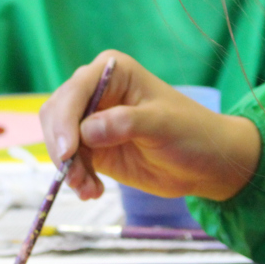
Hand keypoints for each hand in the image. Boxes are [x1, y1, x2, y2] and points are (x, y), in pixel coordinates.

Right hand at [40, 50, 261, 201]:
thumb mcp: (162, 125)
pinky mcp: (95, 148)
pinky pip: (72, 162)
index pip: (75, 90)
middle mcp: (96, 92)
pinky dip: (77, 178)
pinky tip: (93, 192)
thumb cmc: (191, 133)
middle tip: (76, 177)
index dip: (65, 120)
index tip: (68, 150)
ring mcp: (93, 121)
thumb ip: (124, 124)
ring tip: (89, 190)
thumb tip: (86, 131)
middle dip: (62, 147)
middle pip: (58, 114)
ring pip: (60, 141)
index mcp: (113, 71)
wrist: (206, 163)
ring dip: (68, 168)